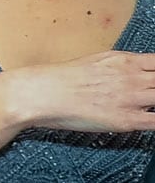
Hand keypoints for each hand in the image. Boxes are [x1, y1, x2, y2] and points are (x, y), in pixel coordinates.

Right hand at [8, 50, 154, 133]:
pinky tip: (151, 121)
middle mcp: (132, 78)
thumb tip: (136, 68)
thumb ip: (122, 65)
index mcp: (125, 61)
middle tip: (151, 93)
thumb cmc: (60, 79)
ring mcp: (131, 99)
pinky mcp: (126, 120)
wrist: (39, 94)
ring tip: (149, 104)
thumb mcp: (96, 60)